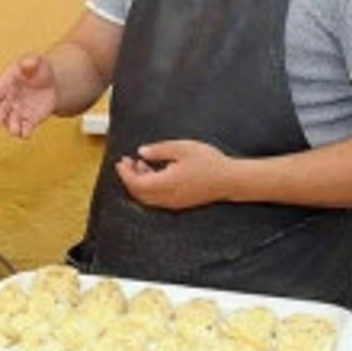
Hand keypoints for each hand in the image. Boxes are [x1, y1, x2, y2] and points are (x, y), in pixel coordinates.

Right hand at [0, 53, 57, 137]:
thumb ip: (31, 61)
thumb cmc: (38, 69)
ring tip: (15, 131)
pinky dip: (25, 133)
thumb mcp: (36, 62)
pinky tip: (26, 135)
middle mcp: (8, 101)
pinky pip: (25, 129)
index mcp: (5, 85)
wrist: (51, 83)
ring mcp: (18, 113)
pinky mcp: (29, 121)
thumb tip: (27, 63)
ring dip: (12, 128)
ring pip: (11, 123)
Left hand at [115, 139, 235, 209]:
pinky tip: (154, 172)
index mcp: (165, 184)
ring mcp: (173, 202)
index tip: (121, 162)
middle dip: (129, 177)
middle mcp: (167, 197)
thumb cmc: (209, 162)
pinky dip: (149, 187)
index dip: (125, 173)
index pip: (136, 183)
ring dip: (139, 182)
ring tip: (140, 164)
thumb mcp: (182, 148)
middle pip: (138, 193)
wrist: (229, 180)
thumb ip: (159, 150)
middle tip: (126, 163)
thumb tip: (142, 152)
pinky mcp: (179, 202)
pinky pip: (157, 198)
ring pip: (147, 197)